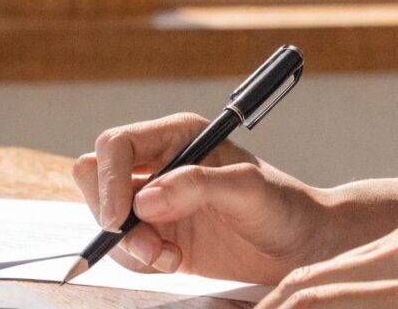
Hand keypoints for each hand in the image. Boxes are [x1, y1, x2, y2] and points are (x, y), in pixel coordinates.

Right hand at [71, 112, 335, 284]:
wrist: (302, 245)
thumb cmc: (284, 207)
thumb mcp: (248, 191)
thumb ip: (198, 186)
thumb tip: (146, 200)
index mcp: (178, 136)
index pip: (117, 144)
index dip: (109, 179)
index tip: (119, 218)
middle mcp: (161, 164)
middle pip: (96, 178)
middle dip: (112, 216)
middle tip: (148, 243)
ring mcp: (157, 201)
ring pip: (105, 218)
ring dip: (129, 245)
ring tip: (169, 255)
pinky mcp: (159, 235)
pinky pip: (124, 248)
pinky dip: (141, 261)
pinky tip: (175, 261)